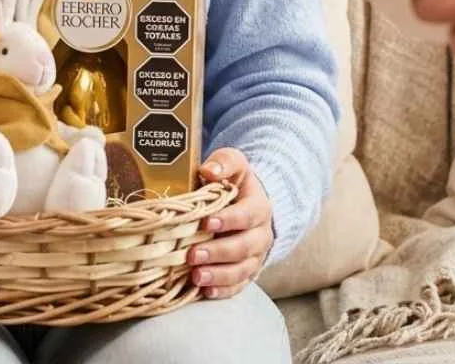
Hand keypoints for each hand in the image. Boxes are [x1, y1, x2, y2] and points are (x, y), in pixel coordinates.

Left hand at [189, 148, 273, 299]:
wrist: (249, 200)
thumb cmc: (234, 180)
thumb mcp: (233, 163)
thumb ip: (223, 163)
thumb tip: (208, 171)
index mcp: (258, 206)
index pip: (246, 215)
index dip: (228, 220)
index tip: (207, 222)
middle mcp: (261, 234)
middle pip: (244, 247)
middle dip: (218, 252)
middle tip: (193, 255)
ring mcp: (255, 255)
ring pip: (242, 270)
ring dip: (219, 275)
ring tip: (196, 277)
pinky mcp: (248, 271)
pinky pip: (239, 285)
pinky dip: (223, 290)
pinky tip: (205, 292)